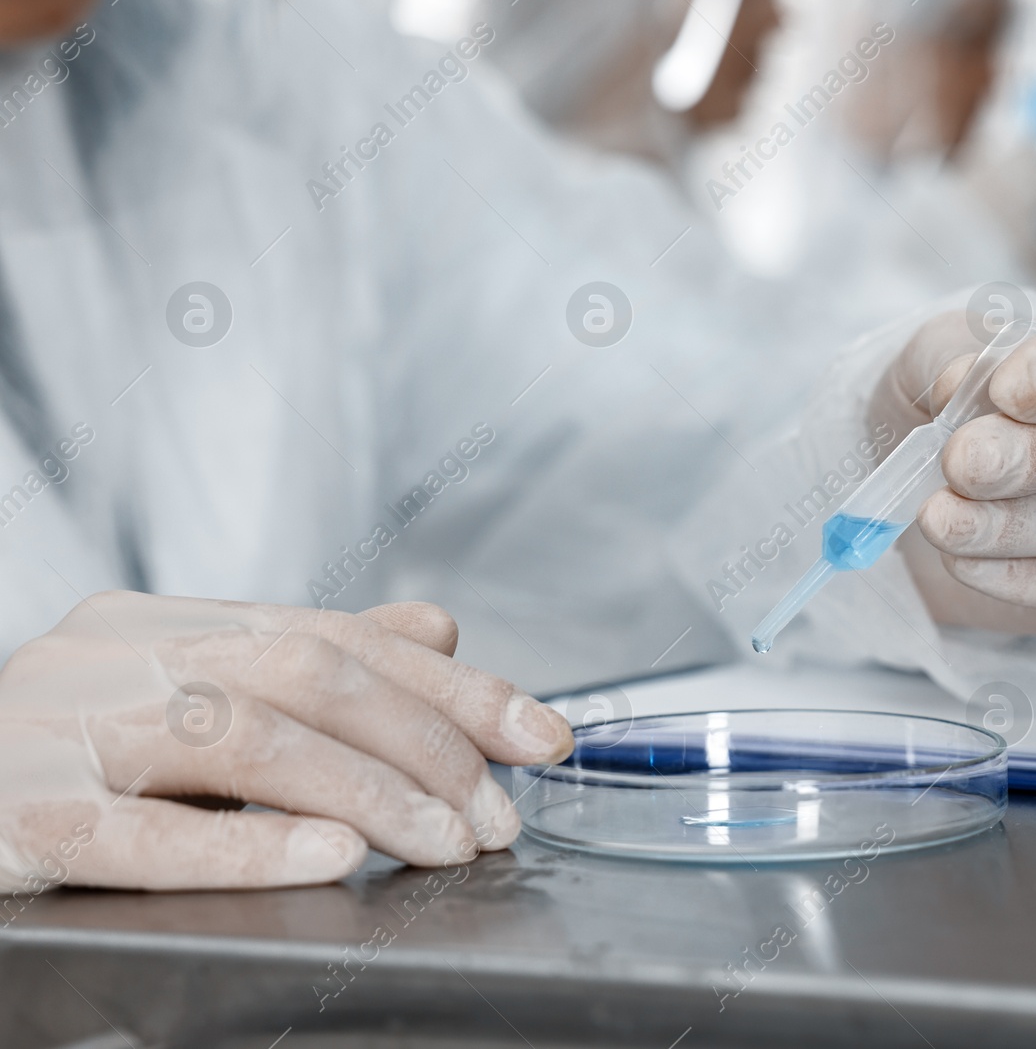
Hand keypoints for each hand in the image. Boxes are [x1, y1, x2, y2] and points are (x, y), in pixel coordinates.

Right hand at [0, 593, 571, 893]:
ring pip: (245, 738)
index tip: (540, 736)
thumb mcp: (187, 687)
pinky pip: (144, 835)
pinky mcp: (24, 817)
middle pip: (307, 674)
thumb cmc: (63, 750)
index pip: (343, 637)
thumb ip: (307, 660)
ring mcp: (66, 730)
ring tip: (445, 842)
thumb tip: (437, 627)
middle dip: (428, 743)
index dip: (456, 687)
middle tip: (498, 813)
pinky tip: (329, 855)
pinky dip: (249, 844)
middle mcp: (121, 656)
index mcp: (168, 624)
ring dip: (369, 791)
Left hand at [869, 296, 1035, 632]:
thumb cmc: (965, 398)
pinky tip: (963, 560)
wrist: (943, 483)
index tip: (1008, 390)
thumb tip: (961, 385)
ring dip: (1016, 526)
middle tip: (961, 463)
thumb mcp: (944, 352)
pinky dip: (1021, 577)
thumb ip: (952, 357)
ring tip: (940, 519)